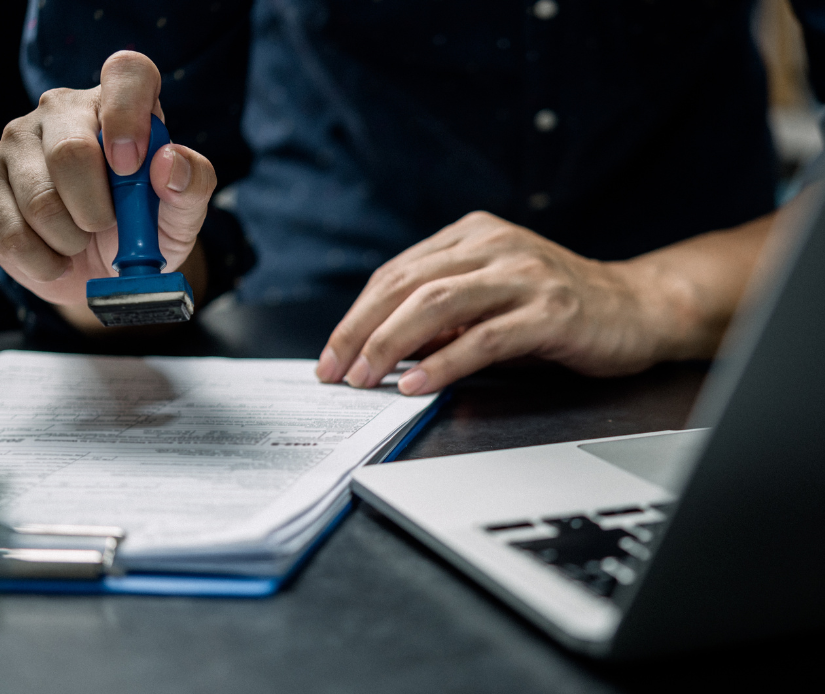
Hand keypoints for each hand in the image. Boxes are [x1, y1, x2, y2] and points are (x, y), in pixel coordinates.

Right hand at [0, 51, 216, 315]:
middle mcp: (62, 110)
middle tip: (107, 226)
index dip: (129, 115)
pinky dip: (43, 261)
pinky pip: (10, 232)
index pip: (127, 72)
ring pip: (39, 201)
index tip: (131, 166)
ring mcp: (17, 140)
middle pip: (71, 153)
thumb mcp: (183, 212)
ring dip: (71, 241)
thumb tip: (168, 162)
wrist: (103, 271)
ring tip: (82, 241)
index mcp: (118, 103)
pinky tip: (56, 257)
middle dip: (97, 211)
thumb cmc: (147, 228)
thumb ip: (193, 184)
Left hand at [315, 211, 735, 394]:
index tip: (333, 353)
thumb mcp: (490, 296)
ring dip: (391, 345)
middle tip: (335, 370)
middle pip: (406, 286)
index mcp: (472, 235)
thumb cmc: (555, 306)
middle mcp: (494, 246)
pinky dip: (443, 364)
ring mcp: (523, 275)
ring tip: (365, 378)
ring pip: (436, 306)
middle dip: (361, 331)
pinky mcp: (550, 311)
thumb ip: (441, 312)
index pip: (396, 273)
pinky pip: (483, 339)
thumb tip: (381, 347)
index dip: (357, 315)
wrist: (637, 308)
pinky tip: (416, 385)